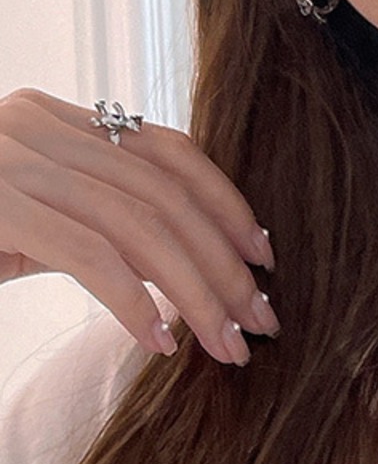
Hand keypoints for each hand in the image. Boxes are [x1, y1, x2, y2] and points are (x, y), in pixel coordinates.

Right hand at [0, 88, 279, 364]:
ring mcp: (10, 161)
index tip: (265, 258)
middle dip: (224, 266)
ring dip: (196, 295)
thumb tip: (190, 261)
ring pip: (140, 228)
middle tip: (259, 321)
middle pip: (165, 196)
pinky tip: (160, 341)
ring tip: (224, 344)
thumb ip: (99, 217)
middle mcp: (34, 124)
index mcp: (54, 119)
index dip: (228, 205)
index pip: (169, 153)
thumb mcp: (34, 215)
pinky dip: (134, 303)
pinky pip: (89, 256)